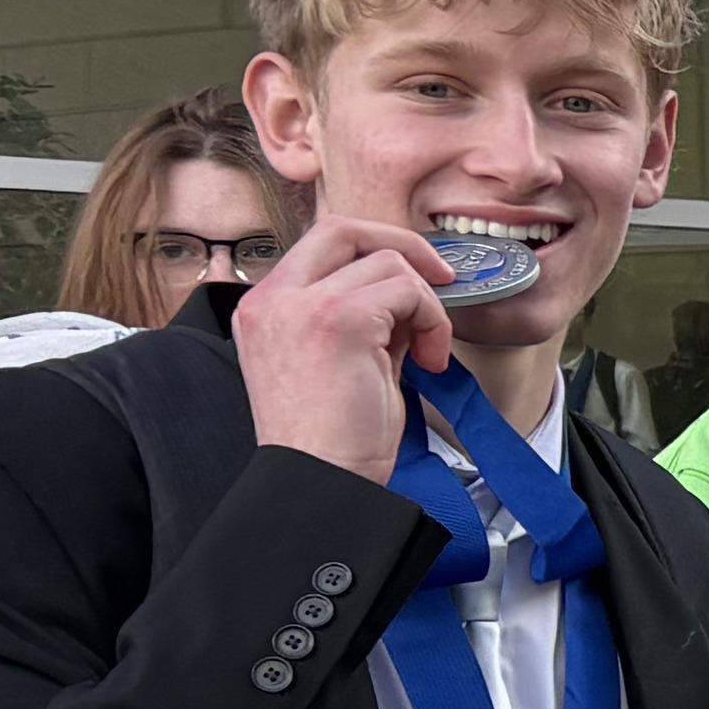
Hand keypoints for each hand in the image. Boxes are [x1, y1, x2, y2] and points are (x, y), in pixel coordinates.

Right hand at [235, 218, 463, 479]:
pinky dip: (432, 319)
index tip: (417, 277)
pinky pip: (407, 291)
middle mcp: (272, 298)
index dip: (375, 249)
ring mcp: (300, 304)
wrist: (320, 480)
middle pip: (343, 228)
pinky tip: (429, 359)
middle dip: (404, 245)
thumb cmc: (332, 438)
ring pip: (386, 262)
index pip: (321, 244)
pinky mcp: (337, 318)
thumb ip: (362, 317)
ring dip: (424, 303)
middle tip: (443, 281)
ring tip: (426, 351)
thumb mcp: (340, 360)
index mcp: (264, 308)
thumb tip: (406, 293)